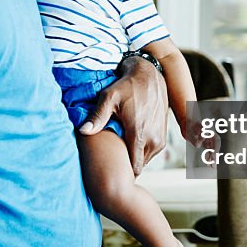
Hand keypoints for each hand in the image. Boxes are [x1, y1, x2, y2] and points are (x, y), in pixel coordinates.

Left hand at [80, 55, 168, 175]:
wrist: (149, 75)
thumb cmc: (127, 86)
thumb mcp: (109, 98)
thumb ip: (97, 117)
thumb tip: (83, 131)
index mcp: (140, 134)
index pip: (134, 168)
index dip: (122, 171)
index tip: (110, 169)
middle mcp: (154, 140)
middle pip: (138, 166)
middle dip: (126, 164)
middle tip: (111, 157)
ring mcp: (161, 139)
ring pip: (145, 160)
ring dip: (134, 156)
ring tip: (120, 147)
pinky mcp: (163, 136)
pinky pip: (151, 152)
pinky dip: (141, 150)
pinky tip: (129, 140)